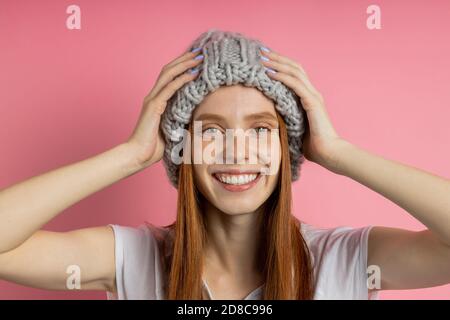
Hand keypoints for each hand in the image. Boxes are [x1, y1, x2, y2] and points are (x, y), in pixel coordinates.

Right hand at [126, 49, 203, 167]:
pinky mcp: (154, 107)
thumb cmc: (155, 147)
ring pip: (169, 74)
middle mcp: (153, 96)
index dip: (182, 66)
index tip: (197, 60)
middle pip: (169, 70)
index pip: (170, 77)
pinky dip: (182, 79)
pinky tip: (193, 74)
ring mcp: (152, 100)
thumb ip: (183, 120)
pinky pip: (169, 88)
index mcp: (157, 101)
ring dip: (185, 64)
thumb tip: (200, 117)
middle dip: (185, 59)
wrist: (139, 156)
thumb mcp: (174, 130)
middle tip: (200, 52)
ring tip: (199, 58)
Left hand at [260, 48, 347, 171]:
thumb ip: (285, 120)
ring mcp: (313, 96)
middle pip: (294, 68)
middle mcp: (312, 93)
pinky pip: (295, 85)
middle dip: (277, 58)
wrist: (328, 153)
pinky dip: (282, 77)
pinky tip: (270, 73)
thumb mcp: (294, 128)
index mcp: (309, 97)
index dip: (280, 65)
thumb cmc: (312, 145)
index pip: (294, 74)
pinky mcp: (312, 103)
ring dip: (277, 63)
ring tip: (263, 58)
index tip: (264, 60)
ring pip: (295, 72)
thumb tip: (268, 122)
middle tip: (261, 52)